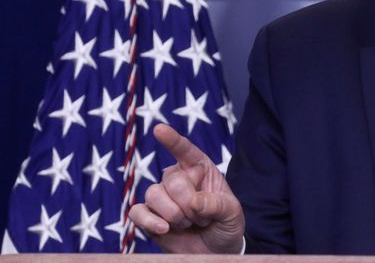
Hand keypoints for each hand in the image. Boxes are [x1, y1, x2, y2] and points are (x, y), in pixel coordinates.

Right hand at [128, 124, 244, 253]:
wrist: (216, 250)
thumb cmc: (225, 225)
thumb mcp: (232, 213)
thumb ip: (217, 204)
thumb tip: (194, 202)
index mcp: (201, 169)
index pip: (186, 151)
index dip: (173, 140)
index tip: (159, 129)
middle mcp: (178, 178)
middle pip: (172, 180)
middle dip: (188, 204)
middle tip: (201, 218)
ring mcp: (162, 197)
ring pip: (153, 194)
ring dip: (174, 214)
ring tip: (188, 224)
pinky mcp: (148, 216)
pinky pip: (137, 212)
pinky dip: (149, 221)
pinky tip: (164, 229)